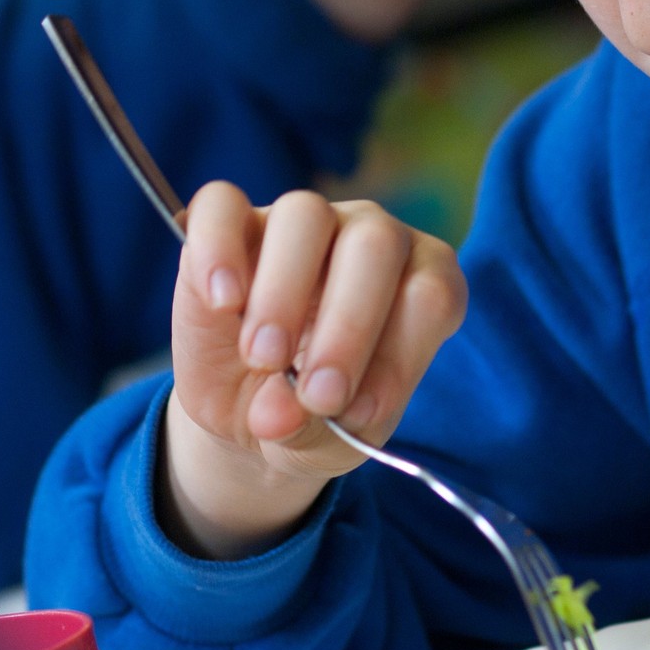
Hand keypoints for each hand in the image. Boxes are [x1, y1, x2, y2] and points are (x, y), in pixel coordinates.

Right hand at [161, 184, 466, 557]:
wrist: (249, 411)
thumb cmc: (317, 416)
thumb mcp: (330, 442)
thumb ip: (317, 429)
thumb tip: (279, 413)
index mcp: (422, 284)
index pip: (430, 294)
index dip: (398, 356)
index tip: (353, 413)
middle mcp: (372, 237)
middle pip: (375, 245)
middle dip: (348, 324)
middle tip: (313, 395)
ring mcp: (304, 221)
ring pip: (304, 216)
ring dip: (282, 292)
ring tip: (262, 358)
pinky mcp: (231, 223)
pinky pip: (222, 207)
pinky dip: (218, 248)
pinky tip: (221, 303)